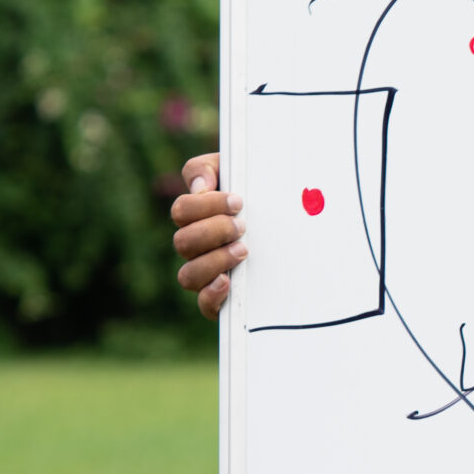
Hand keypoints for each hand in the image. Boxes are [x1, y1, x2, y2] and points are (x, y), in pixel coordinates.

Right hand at [169, 151, 242, 319]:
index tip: (238, 201)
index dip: (206, 205)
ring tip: (243, 251)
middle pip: (182, 242)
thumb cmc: (258, 193)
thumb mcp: (237, 172)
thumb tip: (200, 186)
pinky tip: (228, 282)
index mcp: (197, 216)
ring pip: (187, 275)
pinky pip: (204, 305)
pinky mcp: (222, 297)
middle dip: (214, 231)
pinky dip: (211, 295)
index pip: (182, 211)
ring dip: (214, 261)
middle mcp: (196, 247)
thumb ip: (211, 168)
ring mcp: (207, 273)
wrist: (291, 218)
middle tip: (243, 226)